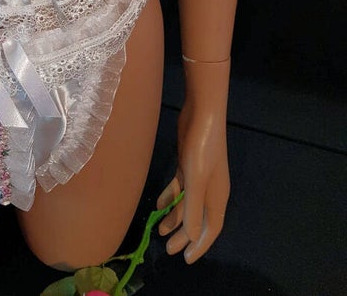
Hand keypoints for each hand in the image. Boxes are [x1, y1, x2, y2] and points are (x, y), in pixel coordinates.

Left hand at [156, 100, 229, 263]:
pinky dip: (170, 196)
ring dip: (174, 217)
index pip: (211, 228)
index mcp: (217, 197)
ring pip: (187, 204)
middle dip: (184, 234)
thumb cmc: (202, 149)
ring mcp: (198, 177)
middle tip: (168, 249)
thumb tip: (192, 236)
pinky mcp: (188, 165)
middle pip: (198, 219)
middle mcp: (210, 190)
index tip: (186, 259)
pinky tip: (158, 204)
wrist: (202, 116)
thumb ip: (194, 209)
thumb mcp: (196, 181)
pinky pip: (179, 188)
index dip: (200, 245)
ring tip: (159, 229)